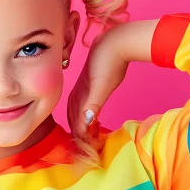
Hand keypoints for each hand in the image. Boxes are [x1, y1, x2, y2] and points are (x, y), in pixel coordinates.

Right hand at [66, 29, 129, 143]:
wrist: (115, 42)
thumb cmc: (110, 63)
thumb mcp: (103, 86)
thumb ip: (94, 104)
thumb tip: (86, 122)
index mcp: (80, 95)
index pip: (77, 122)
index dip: (82, 136)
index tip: (90, 147)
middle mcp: (78, 93)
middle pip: (73, 118)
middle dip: (78, 133)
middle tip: (87, 145)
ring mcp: (82, 88)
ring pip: (76, 111)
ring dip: (80, 124)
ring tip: (88, 134)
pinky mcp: (88, 84)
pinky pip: (81, 104)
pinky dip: (84, 114)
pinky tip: (92, 116)